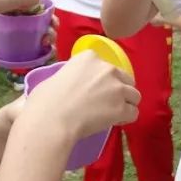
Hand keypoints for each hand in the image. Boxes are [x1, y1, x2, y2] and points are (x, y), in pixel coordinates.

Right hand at [25, 51, 140, 138]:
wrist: (51, 119)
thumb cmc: (46, 100)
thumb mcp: (58, 76)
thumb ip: (73, 75)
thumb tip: (74, 85)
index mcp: (89, 57)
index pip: (107, 66)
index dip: (103, 80)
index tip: (94, 90)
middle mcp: (107, 69)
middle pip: (125, 79)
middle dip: (119, 90)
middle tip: (106, 103)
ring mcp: (117, 88)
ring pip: (134, 96)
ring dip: (126, 104)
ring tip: (112, 114)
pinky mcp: (122, 108)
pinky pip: (134, 113)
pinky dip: (126, 118)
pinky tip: (115, 122)